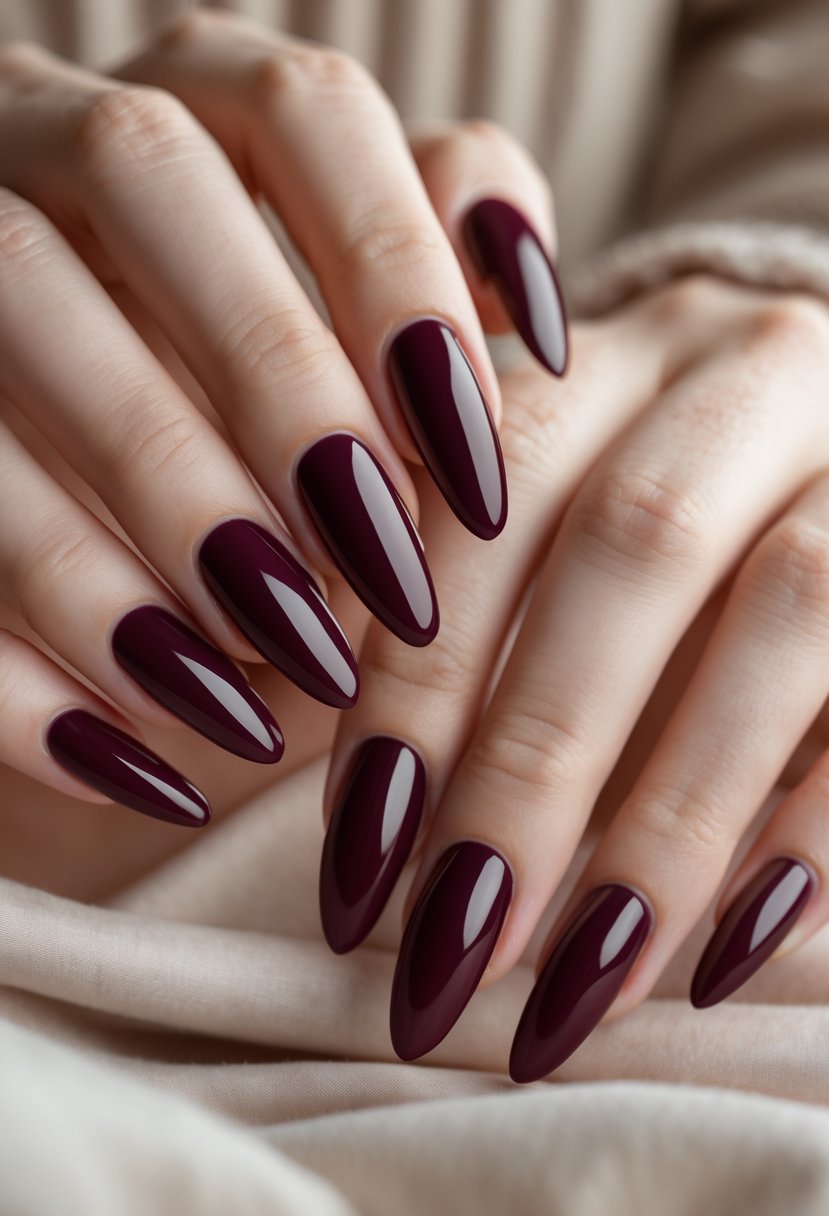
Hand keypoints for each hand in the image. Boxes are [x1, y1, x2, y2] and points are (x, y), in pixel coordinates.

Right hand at [0, 10, 565, 823]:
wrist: (129, 567)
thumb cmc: (280, 460)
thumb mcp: (376, 384)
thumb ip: (447, 318)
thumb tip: (528, 321)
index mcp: (201, 112)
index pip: (306, 109)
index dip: (399, 272)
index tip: (475, 467)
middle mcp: (51, 140)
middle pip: (143, 171)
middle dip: (274, 378)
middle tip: (377, 577)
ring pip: (5, 322)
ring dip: (148, 513)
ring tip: (266, 681)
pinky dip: (24, 668)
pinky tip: (147, 766)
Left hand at [319, 273, 828, 1078]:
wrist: (827, 476)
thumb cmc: (660, 542)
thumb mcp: (544, 548)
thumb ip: (431, 620)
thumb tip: (310, 756)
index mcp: (608, 363)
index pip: (486, 502)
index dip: (414, 686)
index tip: (358, 862)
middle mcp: (747, 372)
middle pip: (633, 547)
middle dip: (531, 766)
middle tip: (447, 952)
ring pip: (786, 611)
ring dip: (668, 825)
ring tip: (576, 986)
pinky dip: (811, 834)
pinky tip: (725, 954)